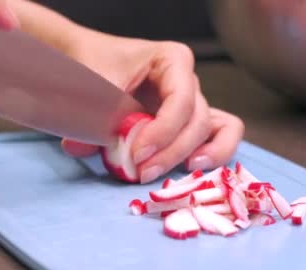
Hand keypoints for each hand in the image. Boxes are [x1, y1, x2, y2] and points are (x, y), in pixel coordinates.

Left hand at [60, 34, 244, 183]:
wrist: (85, 62)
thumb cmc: (93, 66)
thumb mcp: (94, 84)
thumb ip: (99, 114)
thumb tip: (90, 147)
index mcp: (172, 61)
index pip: (180, 101)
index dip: (162, 132)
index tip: (135, 153)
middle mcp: (188, 82)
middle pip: (198, 121)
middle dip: (172, 152)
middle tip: (141, 172)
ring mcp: (191, 104)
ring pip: (214, 130)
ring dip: (199, 155)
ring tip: (180, 174)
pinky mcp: (188, 123)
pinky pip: (220, 135)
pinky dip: (215, 153)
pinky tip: (190, 168)